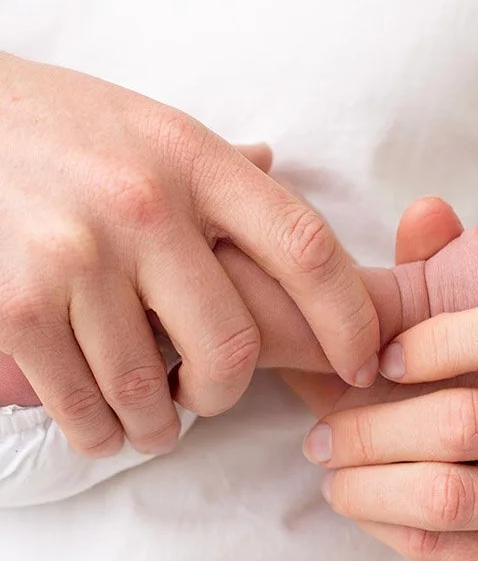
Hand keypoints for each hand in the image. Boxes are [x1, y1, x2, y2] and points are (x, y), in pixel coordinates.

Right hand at [0, 53, 378, 455]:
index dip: (347, 320)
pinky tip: (103, 426)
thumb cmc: (65, 130)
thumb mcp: (154, 127)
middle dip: (227, 393)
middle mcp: (144, 206)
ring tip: (153, 423)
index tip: (361, 363)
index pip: (305, 248)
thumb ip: (221, 168)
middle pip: (232, 344)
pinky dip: (101, 433)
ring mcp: (78, 256)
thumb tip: (281, 175)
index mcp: (195, 158)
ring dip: (160, 428)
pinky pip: (83, 406)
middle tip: (210, 395)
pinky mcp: (18, 305)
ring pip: (151, 392)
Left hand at [302, 297, 477, 560]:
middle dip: (371, 427)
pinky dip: (383, 525)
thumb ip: (448, 276)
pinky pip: (442, 549)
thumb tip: (426, 209)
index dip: (443, 337)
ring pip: (448, 494)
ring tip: (330, 471)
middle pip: (470, 420)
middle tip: (318, 436)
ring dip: (365, 482)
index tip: (382, 359)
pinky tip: (364, 507)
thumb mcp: (477, 345)